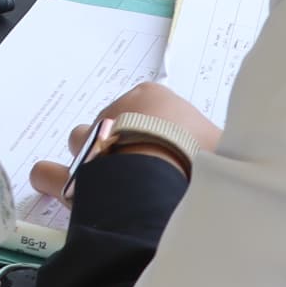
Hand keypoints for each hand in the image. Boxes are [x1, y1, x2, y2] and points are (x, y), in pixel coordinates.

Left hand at [29, 80, 220, 200]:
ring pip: (80, 143)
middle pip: (115, 124)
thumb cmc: (199, 158)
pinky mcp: (71, 176)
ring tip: (108, 183)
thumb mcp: (225, 145)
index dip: (157, 130)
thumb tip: (237, 157)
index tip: (170, 150)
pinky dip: (52, 180)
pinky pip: (48, 174)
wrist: (164, 182)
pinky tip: (58, 188)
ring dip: (90, 160)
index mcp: (153, 98)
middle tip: (146, 173)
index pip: (150, 107)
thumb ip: (222, 146)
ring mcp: (90, 144)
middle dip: (126, 146)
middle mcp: (116, 113)